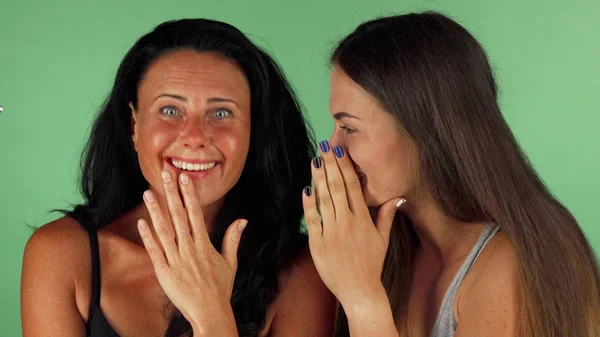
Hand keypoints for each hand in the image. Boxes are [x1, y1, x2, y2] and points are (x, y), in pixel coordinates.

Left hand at [138, 170, 245, 335]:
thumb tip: (243, 220)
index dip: (189, 194)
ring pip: (163, 230)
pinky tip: (142, 222)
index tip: (184, 178)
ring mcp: (176, 260)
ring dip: (155, 210)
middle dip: (171, 193)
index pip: (195, 214)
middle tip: (165, 174)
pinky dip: (148, 236)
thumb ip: (232, 239)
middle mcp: (189, 249)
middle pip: (178, 216)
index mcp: (204, 245)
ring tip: (148, 192)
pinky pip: (154, 251)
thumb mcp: (230, 263)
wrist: (210, 313)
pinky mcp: (164, 272)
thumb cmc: (220, 289)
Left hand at [302, 141, 404, 310]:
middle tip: (323, 146)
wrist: (360, 290)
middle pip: (337, 187)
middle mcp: (348, 222)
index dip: (345, 166)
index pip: (353, 186)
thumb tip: (397, 198)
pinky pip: (312, 219)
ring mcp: (332, 232)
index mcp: (363, 219)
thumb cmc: (371, 265)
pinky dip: (308, 204)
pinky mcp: (318, 244)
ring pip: (324, 199)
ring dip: (318, 178)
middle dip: (330, 165)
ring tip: (314, 161)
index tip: (339, 150)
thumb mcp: (383, 239)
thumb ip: (387, 216)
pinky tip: (306, 189)